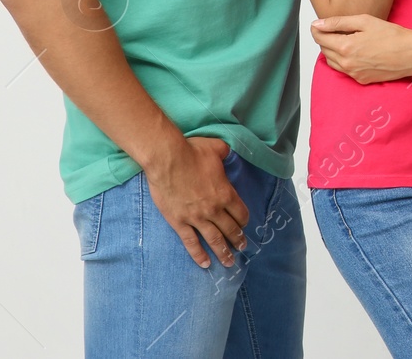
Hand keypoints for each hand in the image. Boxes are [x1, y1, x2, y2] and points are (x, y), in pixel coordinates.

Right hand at [143, 136, 248, 267]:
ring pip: (213, 239)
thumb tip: (228, 152)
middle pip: (230, 229)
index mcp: (226, 193)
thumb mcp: (217, 148)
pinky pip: (191, 242)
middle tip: (243, 248)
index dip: (244, 220)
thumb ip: (226, 153)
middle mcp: (214, 209)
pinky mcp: (179, 222)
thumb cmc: (192, 152)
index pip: (240, 212)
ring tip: (229, 262)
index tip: (244, 226)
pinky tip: (205, 264)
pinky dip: (198, 254)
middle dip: (238, 240)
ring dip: (223, 252)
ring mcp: (196, 218)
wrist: (167, 159)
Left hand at [312, 14, 411, 83]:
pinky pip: (344, 70)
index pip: (320, 38)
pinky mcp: (362, 80)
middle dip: (325, 39)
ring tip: (345, 40)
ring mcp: (354, 74)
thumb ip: (338, 22)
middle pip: (324, 50)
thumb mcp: (365, 21)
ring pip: (332, 62)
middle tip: (335, 29)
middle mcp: (346, 64)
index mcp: (345, 47)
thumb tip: (318, 24)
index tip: (318, 24)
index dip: (317, 29)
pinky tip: (355, 52)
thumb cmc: (393, 35)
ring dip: (333, 51)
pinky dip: (344, 61)